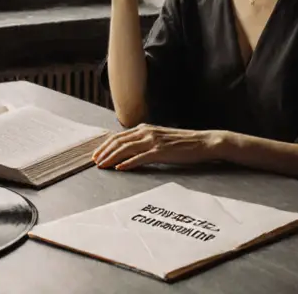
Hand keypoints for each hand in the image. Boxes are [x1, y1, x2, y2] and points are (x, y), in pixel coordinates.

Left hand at [91, 124, 223, 170]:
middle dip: (104, 151)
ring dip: (111, 158)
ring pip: (126, 149)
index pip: (119, 136)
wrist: (203, 142)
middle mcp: (147, 132)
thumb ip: (146, 140)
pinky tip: (120, 169)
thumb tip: (131, 148)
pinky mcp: (161, 152)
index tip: (97, 154)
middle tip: (95, 161)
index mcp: (146, 128)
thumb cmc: (183, 142)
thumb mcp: (161, 137)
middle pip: (118, 141)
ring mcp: (154, 141)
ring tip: (102, 165)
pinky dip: (128, 163)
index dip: (105, 145)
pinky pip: (140, 158)